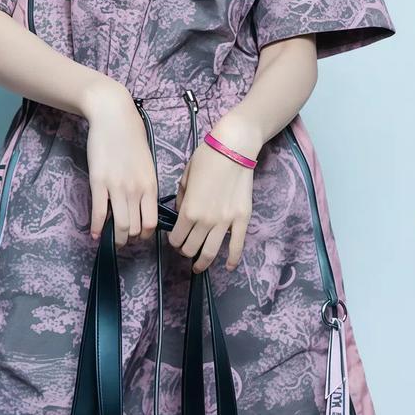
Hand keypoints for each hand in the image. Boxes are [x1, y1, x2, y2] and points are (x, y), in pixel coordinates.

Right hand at [83, 76, 158, 246]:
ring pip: (119, 225)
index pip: (152, 222)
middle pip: (135, 227)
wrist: (114, 117)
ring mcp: (117, 187)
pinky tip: (94, 234)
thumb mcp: (147, 162)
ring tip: (111, 239)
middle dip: (130, 238)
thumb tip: (143, 205)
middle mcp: (136, 189)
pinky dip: (96, 228)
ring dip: (115, 238)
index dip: (145, 234)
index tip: (139, 234)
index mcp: (150, 185)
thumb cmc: (132, 137)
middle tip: (124, 239)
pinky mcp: (98, 182)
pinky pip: (98, 212)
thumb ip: (146, 185)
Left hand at [169, 109, 260, 272]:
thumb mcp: (186, 176)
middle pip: (191, 248)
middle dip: (186, 251)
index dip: (173, 241)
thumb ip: (182, 198)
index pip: (176, 238)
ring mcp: (225, 222)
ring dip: (203, 262)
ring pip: (211, 253)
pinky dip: (233, 259)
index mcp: (189, 210)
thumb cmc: (207, 158)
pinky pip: (238, 246)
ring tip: (199, 266)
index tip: (175, 239)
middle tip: (186, 249)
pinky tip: (229, 267)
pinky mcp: (242, 219)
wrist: (234, 148)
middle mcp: (205, 221)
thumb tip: (182, 212)